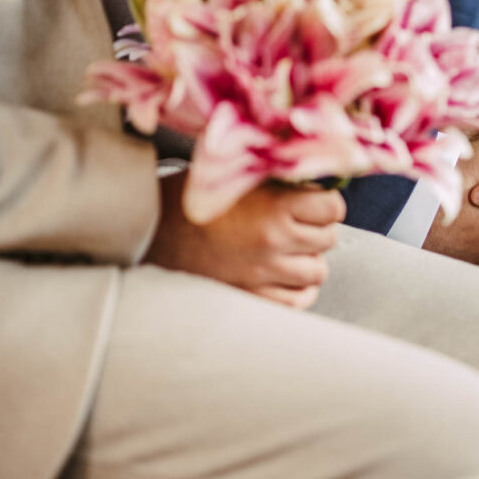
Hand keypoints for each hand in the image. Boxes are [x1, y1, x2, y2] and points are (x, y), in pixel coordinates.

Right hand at [145, 172, 345, 308]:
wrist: (145, 234)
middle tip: (294, 225)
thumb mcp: (234, 177)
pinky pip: (299, 301)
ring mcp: (264, 273)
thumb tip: (315, 179)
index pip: (333, 207)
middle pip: (328, 239)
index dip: (324, 203)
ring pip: (317, 271)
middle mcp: (274, 240)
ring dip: (306, 261)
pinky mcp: (252, 298)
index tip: (312, 202)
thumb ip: (275, 179)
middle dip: (315, 230)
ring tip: (285, 250)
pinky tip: (282, 277)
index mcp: (273, 205)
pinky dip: (297, 290)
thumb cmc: (188, 201)